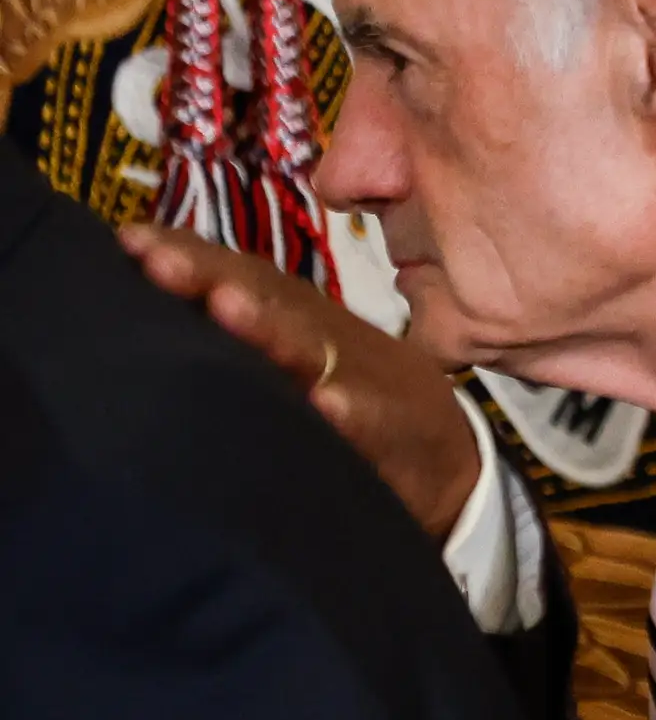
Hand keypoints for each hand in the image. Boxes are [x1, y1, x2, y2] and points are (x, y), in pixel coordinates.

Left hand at [122, 224, 480, 533]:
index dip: (195, 257)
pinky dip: (355, 415)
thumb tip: (170, 303)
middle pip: (279, 304)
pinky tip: (328, 406)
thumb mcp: (315, 370)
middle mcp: (341, 345)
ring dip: (275, 331)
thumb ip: (261, 341)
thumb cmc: (368, 419)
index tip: (131, 242)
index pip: (250, 279)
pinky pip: (378, 426)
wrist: (460, 477)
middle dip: (218, 279)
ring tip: (228, 308)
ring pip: (322, 354)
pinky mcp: (407, 438)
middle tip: (158, 262)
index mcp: (313, 326)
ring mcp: (378, 388)